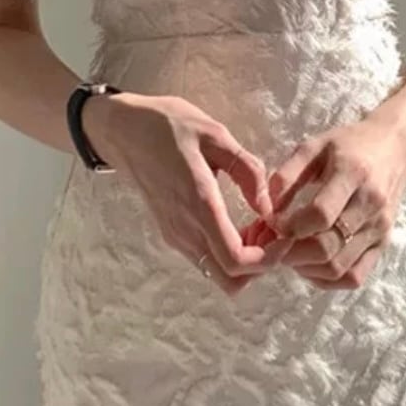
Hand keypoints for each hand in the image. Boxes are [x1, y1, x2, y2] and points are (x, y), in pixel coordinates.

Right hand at [82, 90, 288, 294]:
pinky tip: (240, 222)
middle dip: (260, 265)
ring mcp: (176, 235)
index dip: (268, 258)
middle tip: (274, 232)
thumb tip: (267, 207)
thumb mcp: (214, 134)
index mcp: (198, 204)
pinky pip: (207, 259)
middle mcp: (185, 229)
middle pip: (229, 280)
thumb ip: (246, 169)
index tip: (284, 234)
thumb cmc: (167, 125)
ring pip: (219, 272)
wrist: (121, 130)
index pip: (236, 260)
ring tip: (259, 224)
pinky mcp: (172, 233)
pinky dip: (230, 252)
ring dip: (246, 259)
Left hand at [265, 115, 405, 289]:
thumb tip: (265, 207)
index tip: (271, 223)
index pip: (320, 214)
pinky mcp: (383, 244)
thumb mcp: (314, 146)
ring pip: (338, 268)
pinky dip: (327, 279)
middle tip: (272, 244)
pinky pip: (354, 277)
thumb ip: (287, 174)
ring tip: (289, 253)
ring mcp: (379, 229)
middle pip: (327, 247)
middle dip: (290, 253)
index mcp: (353, 175)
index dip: (289, 226)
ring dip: (305, 268)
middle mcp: (370, 206)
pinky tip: (310, 264)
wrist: (395, 149)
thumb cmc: (349, 145)